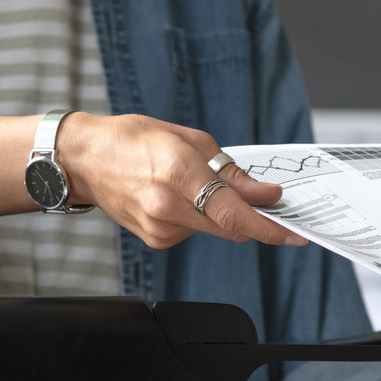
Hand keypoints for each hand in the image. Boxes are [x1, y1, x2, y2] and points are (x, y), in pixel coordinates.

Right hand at [57, 112, 306, 248]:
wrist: (86, 159)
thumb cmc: (134, 140)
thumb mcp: (190, 140)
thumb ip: (232, 173)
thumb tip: (266, 195)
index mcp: (178, 173)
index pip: (234, 213)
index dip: (269, 227)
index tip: (294, 232)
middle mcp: (168, 207)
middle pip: (231, 228)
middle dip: (253, 217)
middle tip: (265, 201)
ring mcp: (160, 228)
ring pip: (215, 230)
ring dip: (221, 212)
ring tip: (194, 184)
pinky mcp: (156, 240)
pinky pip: (195, 232)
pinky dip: (200, 217)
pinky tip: (178, 197)